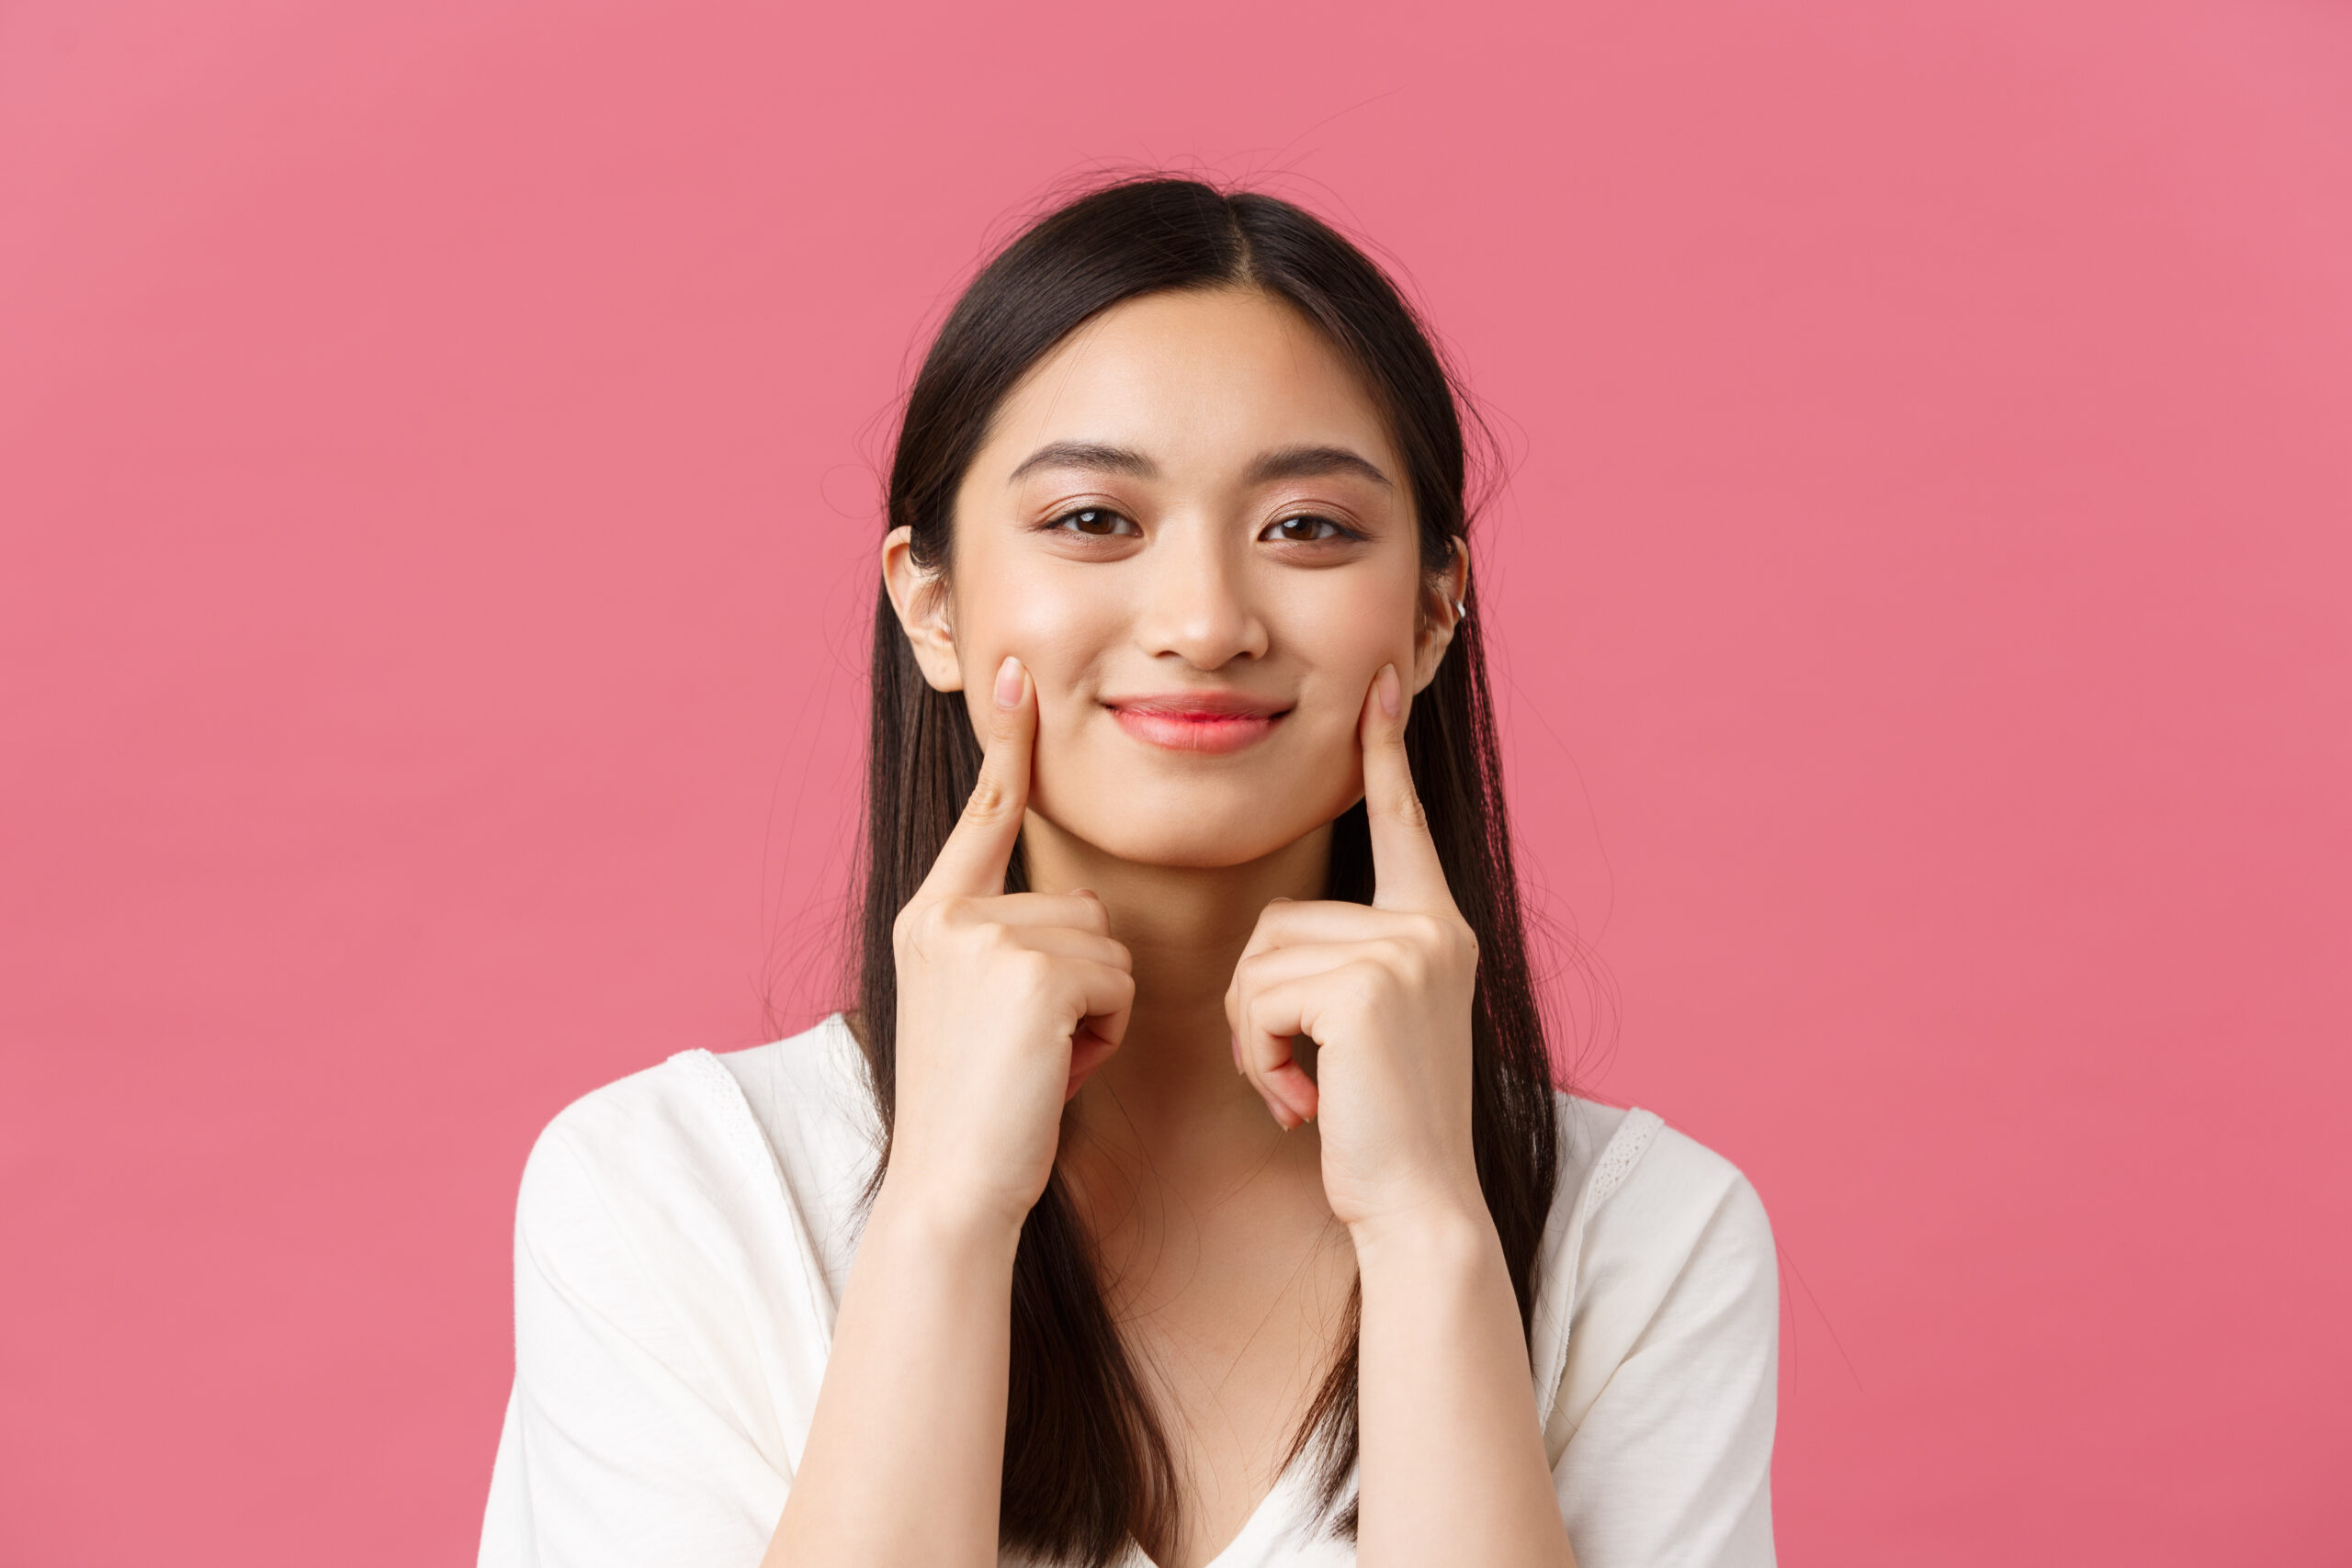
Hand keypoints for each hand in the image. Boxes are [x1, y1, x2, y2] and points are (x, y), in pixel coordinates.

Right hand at [883, 655, 1134, 1235]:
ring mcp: (986, 938)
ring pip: (1108, 945)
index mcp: (930, 915)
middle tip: (1033, 1050)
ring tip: (1040, 1065)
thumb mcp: (977, 1009)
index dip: (1008, 743)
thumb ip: (1007, 946)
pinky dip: (1106, 1034)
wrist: (951, 1188)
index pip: (985, 814)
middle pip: (1082, 904)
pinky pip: (1118, 981)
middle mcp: (948, 913)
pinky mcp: (1032, 972)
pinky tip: (1057, 1073)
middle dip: (1085, 981)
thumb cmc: (982, 1113)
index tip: (1018, 673)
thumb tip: (1076, 912)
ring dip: (1098, 1012)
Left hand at [1224, 663, 1483, 1233]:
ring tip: (1306, 1093)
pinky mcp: (1367, 984)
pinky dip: (1260, 1055)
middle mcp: (1431, 926)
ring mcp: (1405, 950)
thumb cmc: (1380, 1132)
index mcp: (1436, 927)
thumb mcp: (1367, 1029)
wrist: (1419, 1206)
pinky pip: (1259, 994)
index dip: (1383, 755)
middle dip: (1258, 1008)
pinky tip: (1303, 1101)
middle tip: (1299, 1078)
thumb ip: (1345, 968)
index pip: (1400, 824)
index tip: (1377, 685)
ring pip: (1259, 960)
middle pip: (1278, 921)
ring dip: (1254, 1038)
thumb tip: (1278, 949)